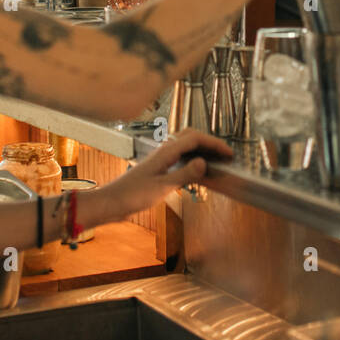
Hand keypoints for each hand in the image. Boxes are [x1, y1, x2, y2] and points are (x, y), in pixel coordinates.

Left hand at [90, 131, 232, 222]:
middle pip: (191, 136)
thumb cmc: (132, 195)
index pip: (195, 139)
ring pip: (185, 145)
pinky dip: (192, 159)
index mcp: (166, 152)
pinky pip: (180, 156)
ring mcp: (160, 158)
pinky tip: (196, 171)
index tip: (229, 153)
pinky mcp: (158, 168)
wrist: (111, 202)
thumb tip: (204, 162)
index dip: (214, 144)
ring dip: (202, 149)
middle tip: (225, 155)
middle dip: (210, 142)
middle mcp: (163, 151)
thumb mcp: (162, 187)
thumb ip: (184, 174)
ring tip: (215, 161)